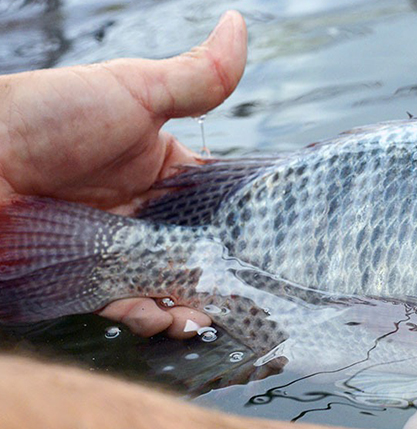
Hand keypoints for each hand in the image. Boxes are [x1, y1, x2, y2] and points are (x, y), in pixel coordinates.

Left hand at [0, 11, 246, 337]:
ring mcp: (117, 249)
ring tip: (208, 314)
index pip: (216, 200)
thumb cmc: (48, 115)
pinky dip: (154, 319)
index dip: (244, 220)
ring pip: (171, 285)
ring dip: (195, 305)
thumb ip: (195, 77)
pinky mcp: (88, 280)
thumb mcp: (131, 91)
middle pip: (199, 251)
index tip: (275, 237)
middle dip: (223, 272)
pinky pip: (131, 307)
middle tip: (249, 290)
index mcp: (161, 169)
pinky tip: (168, 318)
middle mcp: (143, 213)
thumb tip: (240, 25)